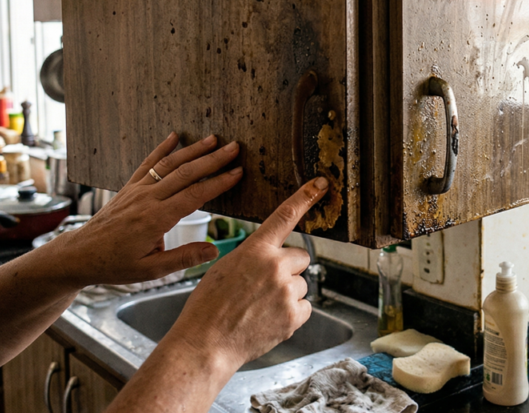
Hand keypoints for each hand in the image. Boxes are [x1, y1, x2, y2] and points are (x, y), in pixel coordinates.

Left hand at [48, 132, 243, 287]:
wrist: (79, 255)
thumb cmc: (114, 264)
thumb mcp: (150, 270)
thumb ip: (183, 259)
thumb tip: (213, 251)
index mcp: (156, 220)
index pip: (194, 196)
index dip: (218, 183)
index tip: (237, 172)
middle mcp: (147, 199)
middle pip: (186, 173)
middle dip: (212, 159)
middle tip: (234, 148)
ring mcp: (137, 190)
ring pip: (168, 164)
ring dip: (193, 150)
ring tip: (213, 139)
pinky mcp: (129, 187)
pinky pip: (147, 163)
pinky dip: (161, 148)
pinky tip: (174, 136)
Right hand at [164, 178, 326, 370]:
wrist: (206, 344)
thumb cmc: (209, 307)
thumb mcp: (225, 268)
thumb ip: (254, 258)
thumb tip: (274, 261)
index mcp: (255, 250)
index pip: (285, 216)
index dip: (305, 197)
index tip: (321, 184)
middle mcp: (275, 266)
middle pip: (300, 257)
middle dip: (289, 268)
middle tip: (265, 286)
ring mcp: (287, 291)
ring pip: (301, 284)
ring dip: (288, 293)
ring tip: (261, 307)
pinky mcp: (294, 315)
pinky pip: (305, 306)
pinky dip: (292, 313)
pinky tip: (269, 319)